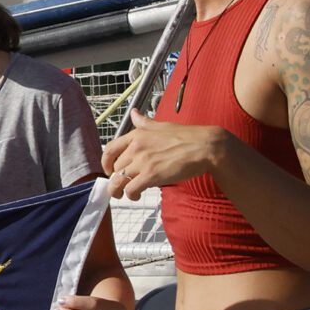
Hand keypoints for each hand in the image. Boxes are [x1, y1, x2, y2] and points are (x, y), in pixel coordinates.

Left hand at [99, 109, 228, 199]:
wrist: (204, 147)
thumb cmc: (186, 136)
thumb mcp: (161, 125)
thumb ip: (144, 122)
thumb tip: (134, 113)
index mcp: (137, 134)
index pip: (110, 148)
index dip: (105, 162)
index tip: (108, 170)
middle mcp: (136, 147)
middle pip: (116, 167)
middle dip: (117, 179)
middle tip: (123, 186)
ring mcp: (143, 161)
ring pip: (119, 180)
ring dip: (119, 190)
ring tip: (125, 195)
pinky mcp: (151, 175)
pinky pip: (131, 188)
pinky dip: (131, 195)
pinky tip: (137, 195)